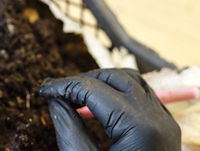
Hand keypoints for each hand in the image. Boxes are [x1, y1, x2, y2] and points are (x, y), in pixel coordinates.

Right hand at [38, 68, 180, 150]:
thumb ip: (68, 128)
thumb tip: (55, 101)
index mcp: (138, 128)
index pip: (92, 90)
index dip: (63, 86)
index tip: (42, 90)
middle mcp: (157, 119)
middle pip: (115, 78)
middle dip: (81, 80)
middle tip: (56, 91)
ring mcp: (165, 122)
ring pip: (132, 81)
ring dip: (101, 82)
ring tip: (75, 94)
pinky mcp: (165, 128)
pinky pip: (142, 96)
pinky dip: (118, 92)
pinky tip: (98, 104)